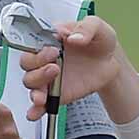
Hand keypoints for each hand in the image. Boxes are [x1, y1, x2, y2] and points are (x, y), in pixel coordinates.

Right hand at [20, 16, 134, 120]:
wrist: (111, 62)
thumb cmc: (99, 41)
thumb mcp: (97, 27)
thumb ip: (86, 28)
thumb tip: (72, 36)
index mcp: (50, 41)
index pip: (32, 44)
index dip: (38, 50)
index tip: (53, 51)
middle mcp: (45, 59)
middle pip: (27, 65)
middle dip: (37, 68)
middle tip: (55, 67)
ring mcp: (49, 78)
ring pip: (31, 84)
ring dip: (36, 88)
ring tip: (48, 88)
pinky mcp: (56, 94)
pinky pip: (41, 104)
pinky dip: (35, 110)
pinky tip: (35, 112)